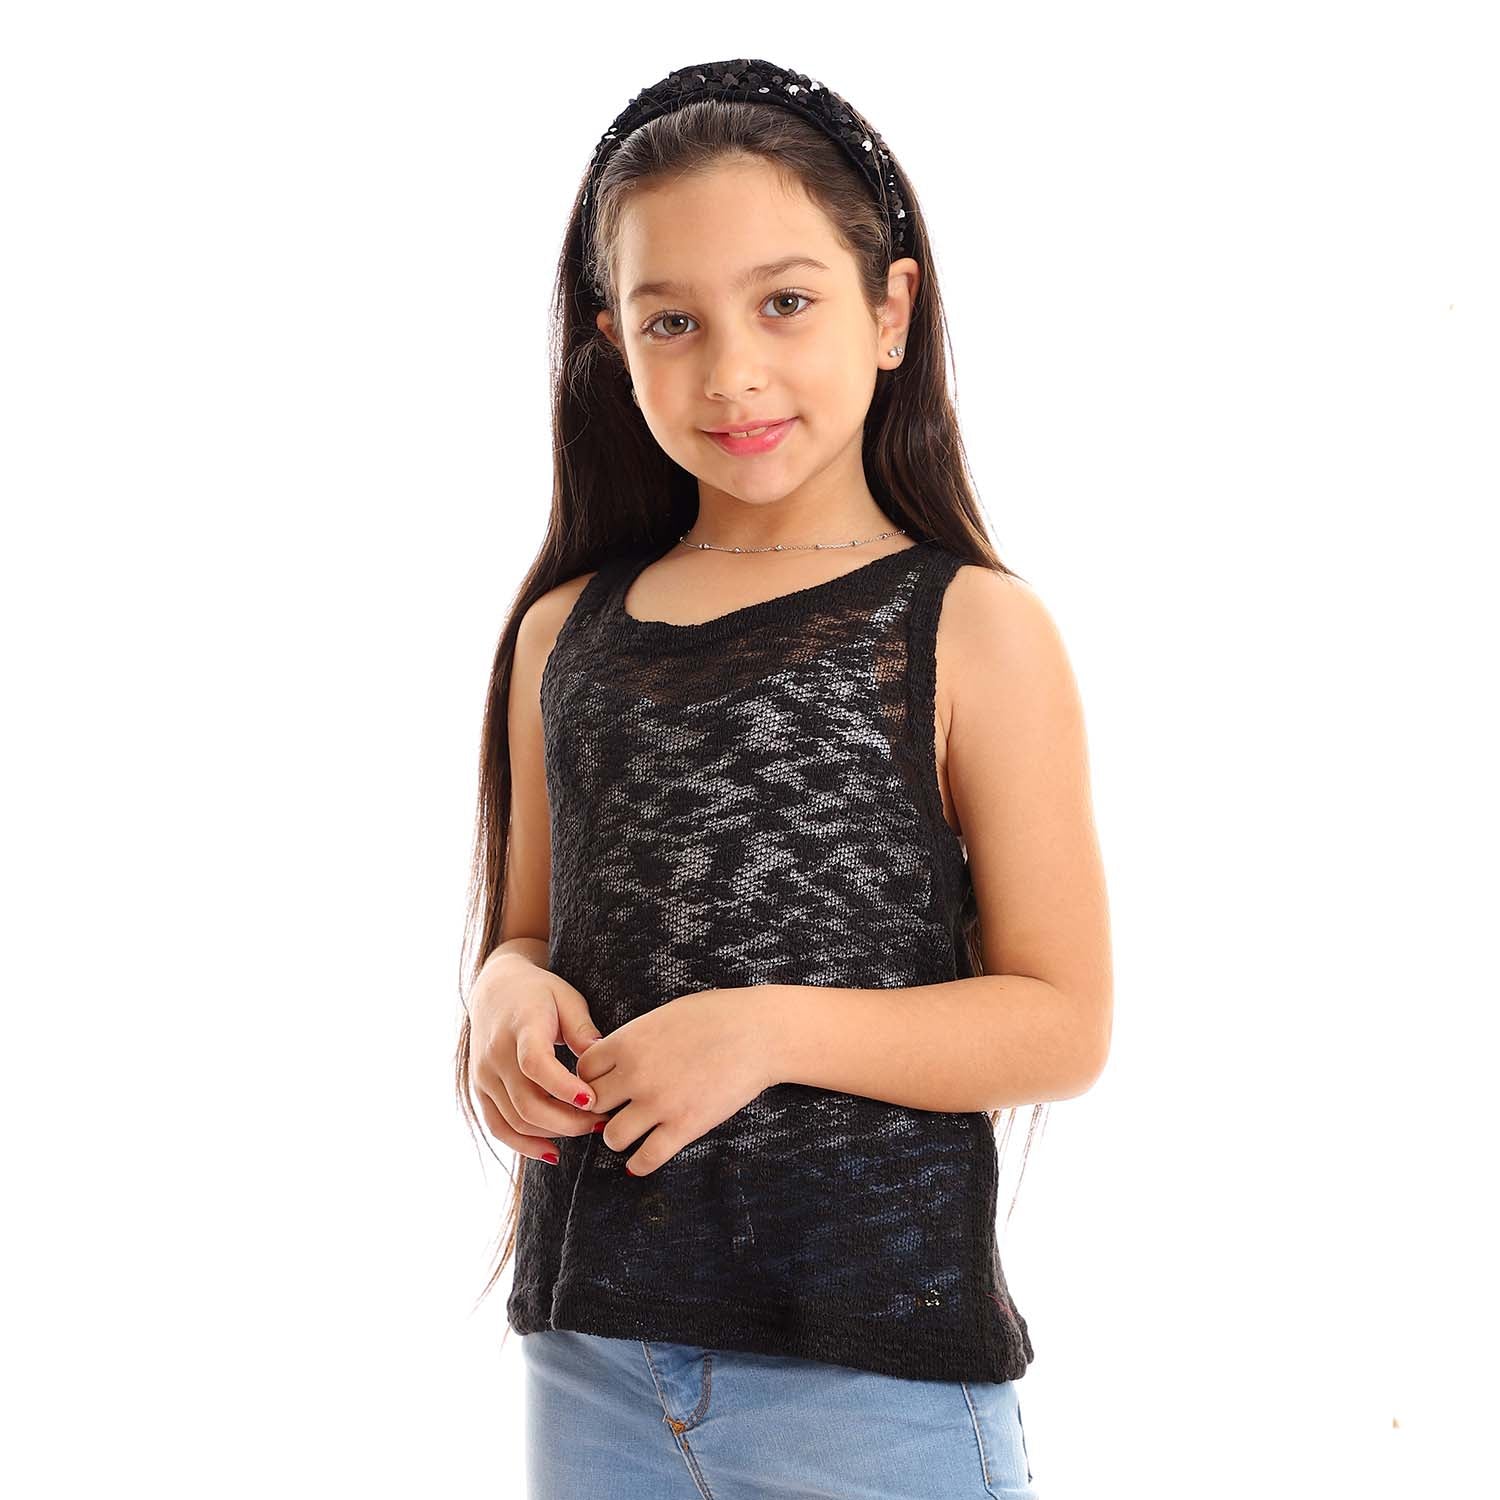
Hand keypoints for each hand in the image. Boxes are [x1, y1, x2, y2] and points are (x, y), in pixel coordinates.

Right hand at [468, 950, 612, 1163]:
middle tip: (600, 1122)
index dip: (563, 1087)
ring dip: (553, 1133)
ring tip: (586, 1130)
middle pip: (527, 1102)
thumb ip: (582, 1029)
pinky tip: (552, 1152)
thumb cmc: (539, 993)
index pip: (535, 1064)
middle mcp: (496, 1054)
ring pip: (515, 1121)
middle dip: (568, 1121)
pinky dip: (523, 1145)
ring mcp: (484, 1075)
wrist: (495, 989)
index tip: (592, 1099)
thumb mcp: (566, 998)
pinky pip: (498, 1127)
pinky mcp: (480, 1090)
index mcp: (520, 1027)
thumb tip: (602, 1060)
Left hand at [575, 986, 781, 1175]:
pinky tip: (643, 1158)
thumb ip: (634, 1038)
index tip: (607, 1082)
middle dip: (603, 1108)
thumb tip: (616, 1058)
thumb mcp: (664, 1015)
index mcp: (628, 1042)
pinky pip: (645, 1160)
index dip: (593, 1078)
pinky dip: (639, 1163)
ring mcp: (659, 1104)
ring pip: (613, 1137)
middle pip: (593, 1104)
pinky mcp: (684, 1127)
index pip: (583, 1071)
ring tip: (633, 1132)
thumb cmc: (716, 1015)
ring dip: (620, 1136)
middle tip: (617, 1109)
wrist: (759, 1032)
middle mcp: (636, 1075)